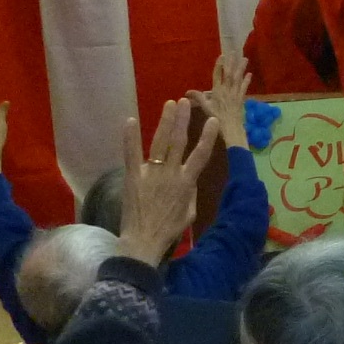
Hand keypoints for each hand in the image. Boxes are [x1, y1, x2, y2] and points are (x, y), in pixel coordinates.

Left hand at [116, 99, 219, 266]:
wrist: (144, 241)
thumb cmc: (169, 230)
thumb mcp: (189, 214)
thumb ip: (191, 194)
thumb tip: (190, 180)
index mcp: (186, 183)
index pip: (201, 155)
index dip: (208, 136)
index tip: (213, 120)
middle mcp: (170, 174)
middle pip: (178, 142)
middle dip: (183, 120)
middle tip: (185, 102)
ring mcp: (150, 173)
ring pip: (160, 142)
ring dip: (165, 122)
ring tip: (170, 104)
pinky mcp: (132, 176)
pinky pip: (131, 153)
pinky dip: (130, 136)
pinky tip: (130, 120)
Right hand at [199, 51, 251, 151]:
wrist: (231, 128)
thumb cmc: (216, 118)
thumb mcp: (205, 107)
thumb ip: (198, 98)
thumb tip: (186, 92)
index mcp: (217, 91)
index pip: (218, 75)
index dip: (220, 65)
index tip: (222, 56)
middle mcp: (227, 90)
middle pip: (230, 73)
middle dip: (232, 62)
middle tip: (234, 51)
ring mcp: (235, 94)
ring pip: (238, 78)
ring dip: (241, 68)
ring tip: (245, 58)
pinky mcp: (241, 99)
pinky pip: (244, 87)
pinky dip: (247, 80)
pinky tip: (249, 74)